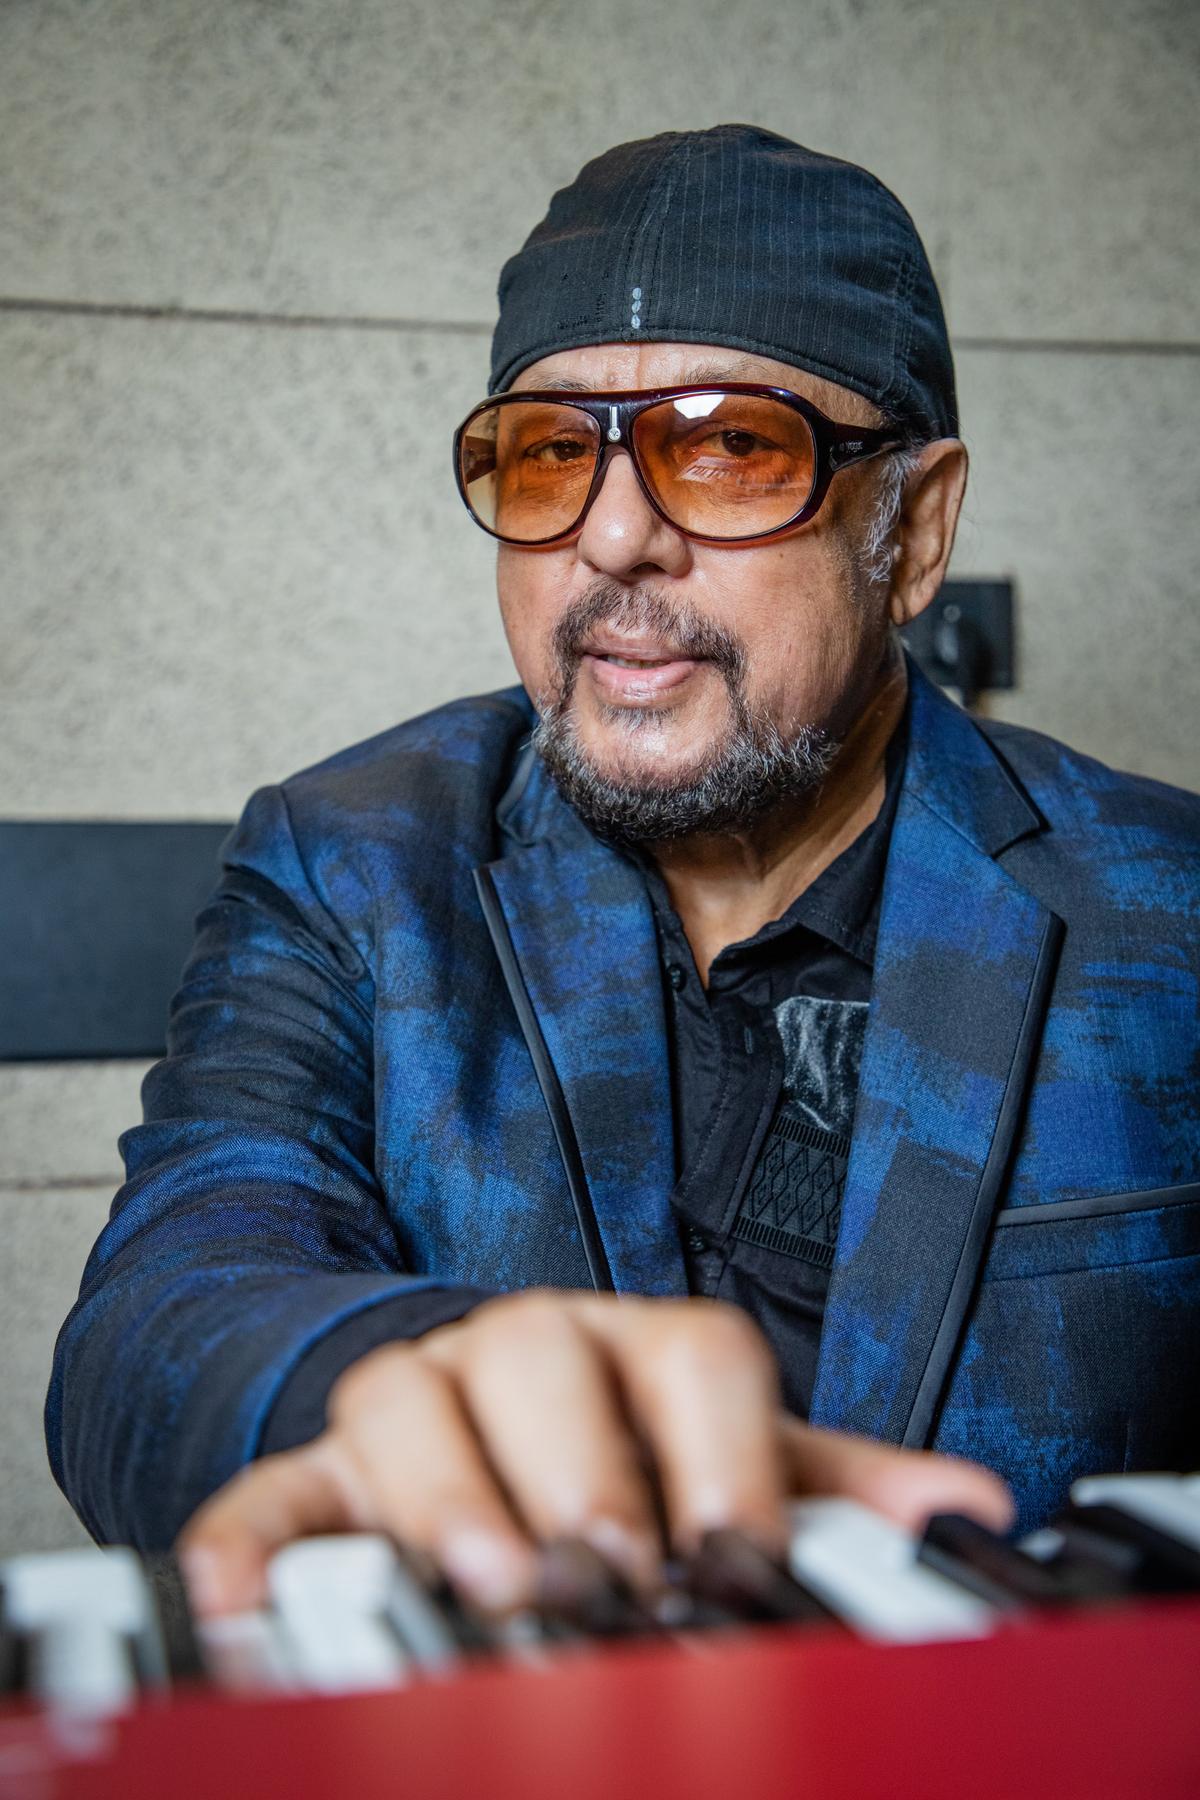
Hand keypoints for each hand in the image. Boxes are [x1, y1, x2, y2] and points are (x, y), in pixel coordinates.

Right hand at [178, 1291, 1012, 1615]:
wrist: (502, 1438)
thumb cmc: (630, 1461)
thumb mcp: (731, 1471)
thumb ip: (834, 1490)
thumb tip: (967, 1514)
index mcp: (637, 1342)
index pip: (691, 1351)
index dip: (722, 1454)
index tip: (736, 1559)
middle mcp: (524, 1348)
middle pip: (542, 1357)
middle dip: (578, 1470)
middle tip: (608, 1570)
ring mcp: (418, 1396)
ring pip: (405, 1399)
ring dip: (441, 1495)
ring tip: (488, 1583)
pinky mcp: (322, 1469)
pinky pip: (271, 1490)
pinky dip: (252, 1543)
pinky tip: (242, 1602)